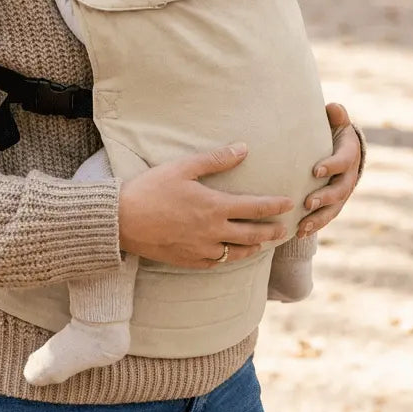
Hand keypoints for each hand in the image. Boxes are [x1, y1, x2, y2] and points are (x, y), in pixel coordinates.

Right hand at [118, 144, 292, 268]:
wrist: (122, 220)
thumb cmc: (151, 189)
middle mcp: (213, 232)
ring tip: (263, 243)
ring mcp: (201, 250)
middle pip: (253, 234)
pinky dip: (229, 258)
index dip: (275, 205)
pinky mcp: (188, 260)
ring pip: (237, 253)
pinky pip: (217, 263)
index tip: (290, 203)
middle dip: (272, 231)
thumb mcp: (182, 167)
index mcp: (214, 206)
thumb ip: (216, 159)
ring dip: (254, 247)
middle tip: (287, 229)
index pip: (255, 207)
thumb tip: (243, 148)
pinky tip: (231, 254)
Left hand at [296, 102, 360, 237]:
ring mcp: (343, 193)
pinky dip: (314, 225)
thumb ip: (336, 115)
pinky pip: (326, 217)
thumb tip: (333, 108)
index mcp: (349, 154)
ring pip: (333, 209)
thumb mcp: (337, 121)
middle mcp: (349, 176)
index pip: (343, 161)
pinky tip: (299, 232)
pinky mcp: (334, 204)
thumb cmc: (333, 131)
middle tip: (308, 202)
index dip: (331, 166)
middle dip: (325, 197)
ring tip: (303, 226)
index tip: (315, 170)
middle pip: (340, 190)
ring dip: (319, 218)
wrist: (342, 150)